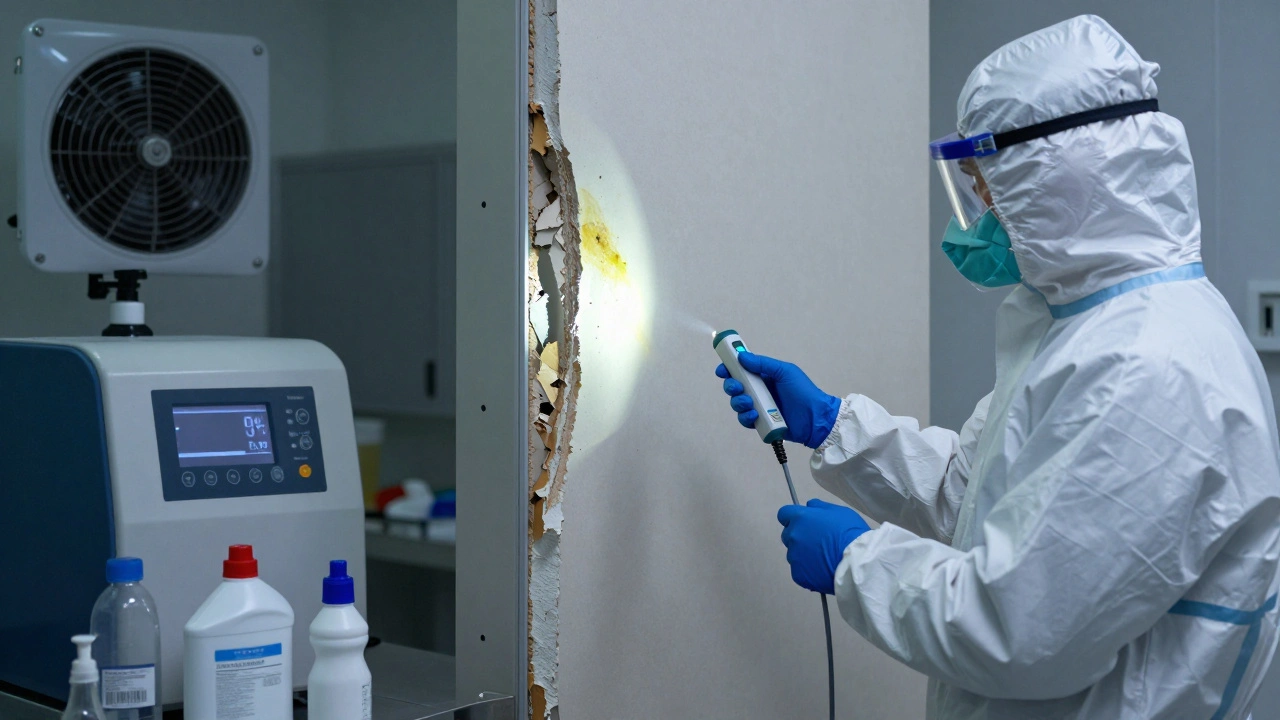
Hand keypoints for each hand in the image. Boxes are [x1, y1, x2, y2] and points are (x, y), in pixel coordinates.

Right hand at [715, 352, 841, 447]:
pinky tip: (754, 415)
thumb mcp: (784, 372)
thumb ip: (763, 364)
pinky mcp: (760, 422)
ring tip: (750, 403)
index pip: (740, 371)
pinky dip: (746, 417)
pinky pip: (744, 420)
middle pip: (734, 387)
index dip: (728, 369)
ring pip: (737, 404)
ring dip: (738, 402)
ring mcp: (758, 407)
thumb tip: (741, 356)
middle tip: (738, 387)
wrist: (816, 417)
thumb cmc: (803, 391)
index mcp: (763, 377)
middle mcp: (758, 391)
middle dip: (731, 386)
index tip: (722, 370)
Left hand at [777, 499, 869, 593]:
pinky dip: (808, 570)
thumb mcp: (839, 512)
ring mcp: (794, 557)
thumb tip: (809, 506)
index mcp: (800, 518)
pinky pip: (799, 570)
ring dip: (803, 554)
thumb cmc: (850, 533)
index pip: (784, 514)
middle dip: (799, 536)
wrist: (856, 563)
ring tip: (823, 558)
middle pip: (788, 534)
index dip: (793, 517)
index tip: (804, 522)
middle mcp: (793, 536)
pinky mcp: (798, 574)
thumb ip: (820, 507)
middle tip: (817, 541)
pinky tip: (823, 570)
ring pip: (794, 554)